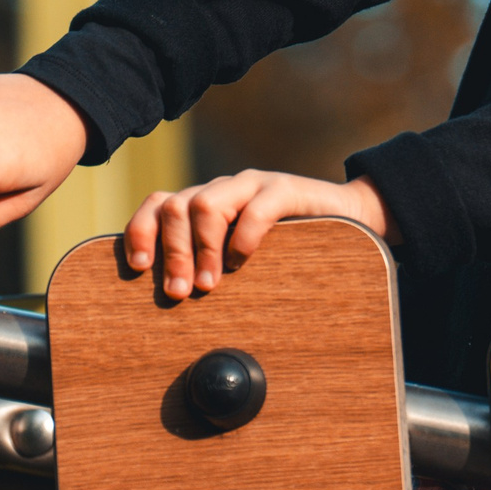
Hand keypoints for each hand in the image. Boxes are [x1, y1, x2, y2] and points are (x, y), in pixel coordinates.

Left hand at [124, 171, 389, 300]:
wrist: (351, 217)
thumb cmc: (291, 247)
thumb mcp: (240, 256)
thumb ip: (211, 266)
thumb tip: (172, 305)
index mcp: (206, 203)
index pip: (159, 204)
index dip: (141, 232)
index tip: (138, 269)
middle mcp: (223, 188)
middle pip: (176, 207)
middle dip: (172, 253)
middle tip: (178, 293)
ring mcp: (253, 184)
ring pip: (206, 204)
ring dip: (201, 249)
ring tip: (210, 284)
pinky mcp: (285, 188)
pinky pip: (255, 207)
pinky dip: (243, 237)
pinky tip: (243, 261)